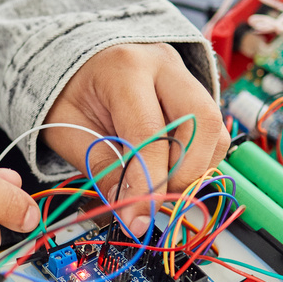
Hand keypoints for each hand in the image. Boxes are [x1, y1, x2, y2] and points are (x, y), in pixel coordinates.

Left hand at [42, 44, 229, 234]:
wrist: (76, 64)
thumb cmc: (68, 92)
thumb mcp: (67, 129)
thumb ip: (100, 168)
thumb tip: (131, 212)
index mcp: (124, 68)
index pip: (151, 132)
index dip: (149, 182)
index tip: (139, 217)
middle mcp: (163, 65)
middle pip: (202, 123)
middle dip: (185, 174)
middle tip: (156, 199)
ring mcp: (184, 75)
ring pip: (215, 130)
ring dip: (195, 169)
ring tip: (159, 183)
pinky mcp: (194, 91)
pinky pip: (212, 132)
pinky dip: (196, 160)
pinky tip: (167, 167)